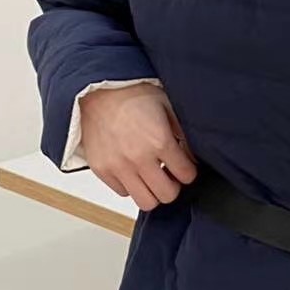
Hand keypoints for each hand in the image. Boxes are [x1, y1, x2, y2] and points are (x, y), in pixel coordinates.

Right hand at [80, 83, 197, 210]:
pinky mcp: (101, 169)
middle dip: (173, 186)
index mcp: (159, 140)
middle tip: (169, 175)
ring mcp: (118, 166)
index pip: (186, 175)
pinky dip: (130, 185)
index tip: (184, 166)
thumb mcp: (167, 106)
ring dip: (152, 191)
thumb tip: (192, 159)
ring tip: (151, 176)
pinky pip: (123, 192)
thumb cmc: (132, 94)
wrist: (97, 87)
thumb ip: (183, 134)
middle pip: (167, 195)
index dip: (189, 171)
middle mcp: (138, 157)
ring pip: (145, 202)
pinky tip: (133, 169)